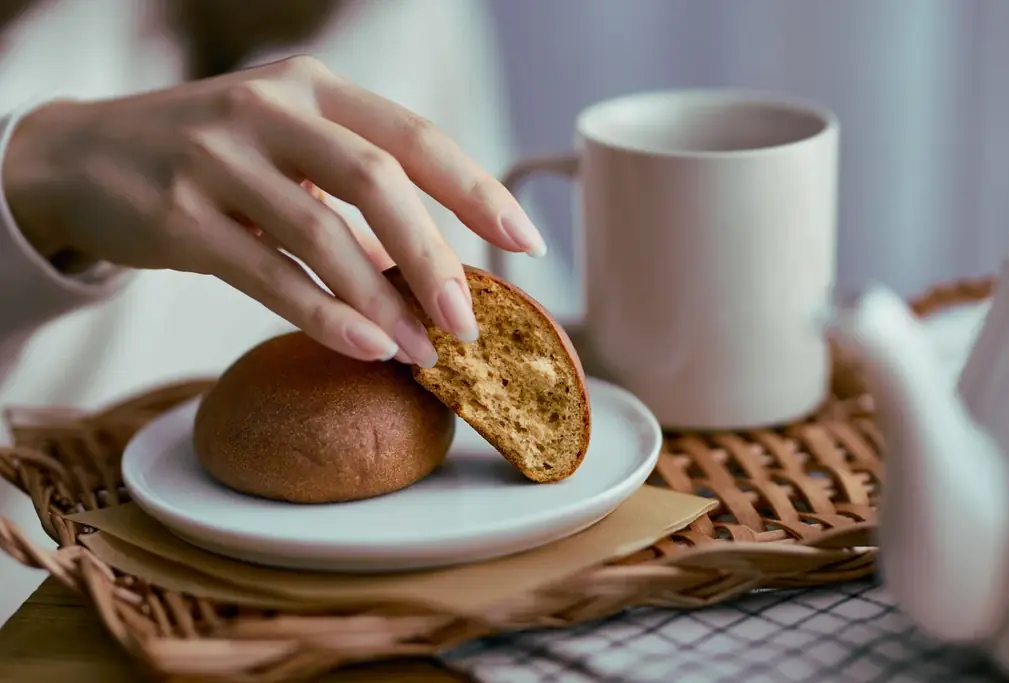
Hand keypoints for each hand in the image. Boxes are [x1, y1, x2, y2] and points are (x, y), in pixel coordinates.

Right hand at [2, 56, 546, 366]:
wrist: (82, 157)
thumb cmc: (208, 157)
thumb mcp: (286, 152)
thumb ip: (354, 200)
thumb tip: (429, 272)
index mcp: (314, 87)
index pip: (416, 137)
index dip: (478, 191)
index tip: (527, 242)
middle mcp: (271, 108)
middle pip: (379, 180)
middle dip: (436, 257)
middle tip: (470, 322)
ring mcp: (219, 157)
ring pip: (324, 233)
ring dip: (384, 302)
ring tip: (424, 352)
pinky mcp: (179, 215)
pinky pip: (267, 274)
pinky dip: (324, 314)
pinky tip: (366, 346)